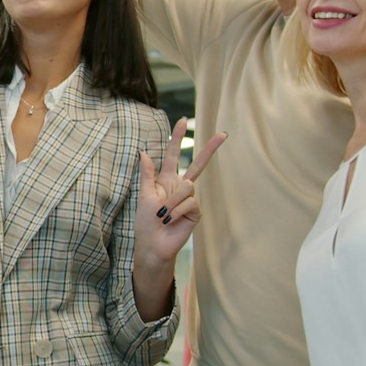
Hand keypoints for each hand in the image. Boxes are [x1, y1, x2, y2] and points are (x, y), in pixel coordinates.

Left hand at [135, 118, 225, 266]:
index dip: (177, 138)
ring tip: (163, 214)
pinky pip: (190, 201)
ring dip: (172, 201)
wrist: (154, 244)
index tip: (183, 121)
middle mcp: (180, 186)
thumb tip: (143, 152)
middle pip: (197, 164)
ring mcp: (190, 198)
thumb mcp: (143, 195)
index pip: (173, 155)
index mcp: (165, 180)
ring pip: (187, 186)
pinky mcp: (196, 210)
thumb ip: (146, 174)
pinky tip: (171, 220)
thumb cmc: (146, 222)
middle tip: (223, 134)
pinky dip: (177, 210)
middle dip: (209, 148)